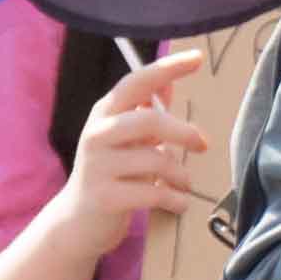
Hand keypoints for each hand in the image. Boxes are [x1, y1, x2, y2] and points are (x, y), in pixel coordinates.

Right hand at [61, 42, 217, 244]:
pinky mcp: (104, 197)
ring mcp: (97, 166)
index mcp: (104, 114)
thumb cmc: (109, 174)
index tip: (197, 57)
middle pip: (149, 120)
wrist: (77, 222)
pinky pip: (152, 193)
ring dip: (180, 174)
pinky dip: (174, 199)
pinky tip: (180, 203)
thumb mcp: (124, 138)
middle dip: (183, 132)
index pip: (136, 82)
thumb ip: (145, 111)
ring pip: (155, 159)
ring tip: (186, 184)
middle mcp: (96, 135)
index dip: (167, 68)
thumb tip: (168, 81)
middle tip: (203, 145)